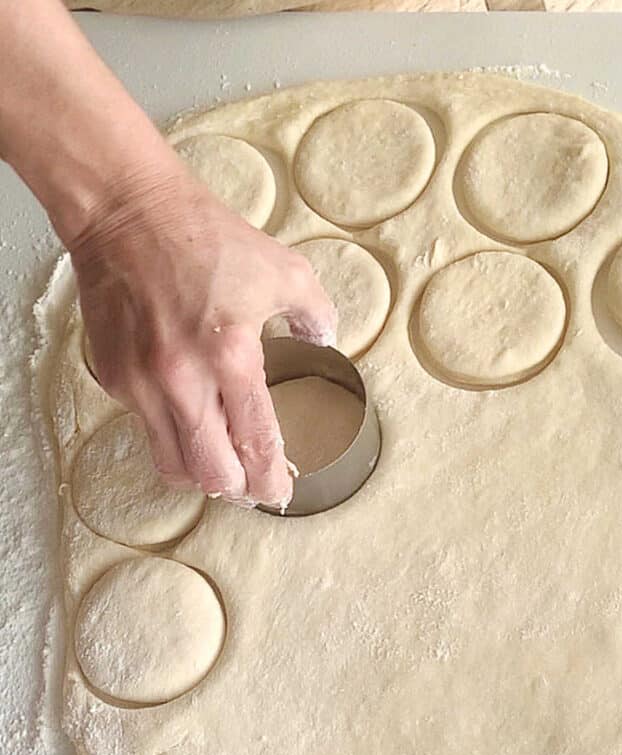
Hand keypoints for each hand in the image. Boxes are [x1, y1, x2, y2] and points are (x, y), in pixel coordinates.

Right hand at [71, 166, 336, 507]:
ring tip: (221, 468)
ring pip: (172, 463)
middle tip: (253, 489)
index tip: (280, 493)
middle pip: (211, 473)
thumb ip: (316, 313)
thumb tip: (326, 341)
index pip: (255, 442)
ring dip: (201, 474)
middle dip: (238, 491)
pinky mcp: (113, 378)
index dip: (270, 479)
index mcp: (231, 357)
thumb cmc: (204, 237)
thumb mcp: (284, 268)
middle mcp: (182, 381)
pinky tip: (189, 419)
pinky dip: (171, 434)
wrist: (126, 212)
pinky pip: (146, 427)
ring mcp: (140, 384)